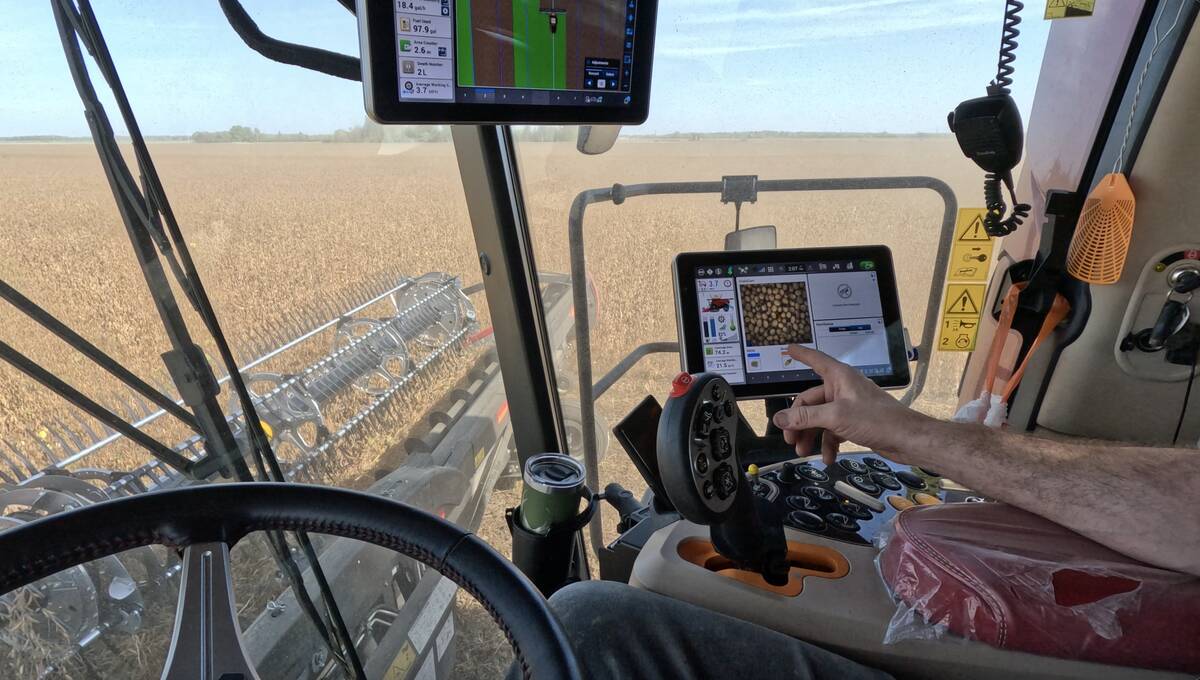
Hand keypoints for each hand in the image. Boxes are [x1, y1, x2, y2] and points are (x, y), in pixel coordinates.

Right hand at [771, 345, 933, 464]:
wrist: (906, 439)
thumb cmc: (878, 419)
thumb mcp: (835, 417)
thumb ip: (805, 417)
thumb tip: (780, 418)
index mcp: (839, 377)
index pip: (815, 360)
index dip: (801, 354)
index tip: (789, 349)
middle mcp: (842, 389)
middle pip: (810, 401)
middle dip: (798, 421)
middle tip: (789, 438)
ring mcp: (848, 406)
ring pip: (820, 419)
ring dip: (810, 436)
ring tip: (803, 451)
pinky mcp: (854, 422)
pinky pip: (833, 431)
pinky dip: (828, 444)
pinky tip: (828, 457)